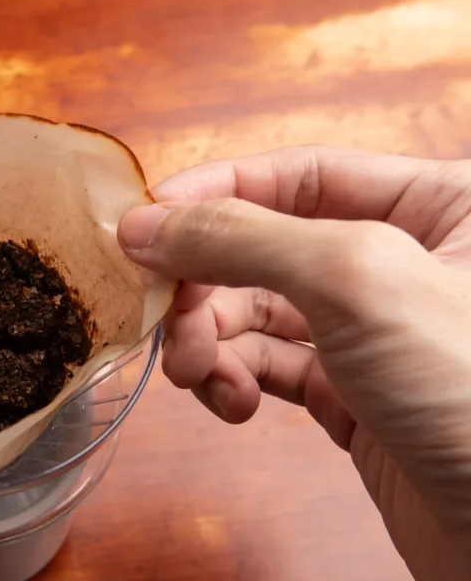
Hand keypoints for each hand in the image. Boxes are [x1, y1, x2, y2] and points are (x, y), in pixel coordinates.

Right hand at [118, 146, 470, 580]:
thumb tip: (144, 224)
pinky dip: (235, 382)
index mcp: (439, 204)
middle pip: (263, 248)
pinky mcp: (354, 400)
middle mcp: (405, 264)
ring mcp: (376, 337)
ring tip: (199, 376)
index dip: (214, 195)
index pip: (298, 174)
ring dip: (211, 340)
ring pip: (257, 314)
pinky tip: (233, 406)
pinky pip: (268, 371)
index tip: (142, 227)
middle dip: (204, 286)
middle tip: (168, 324)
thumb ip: (244, 237)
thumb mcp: (356, 281)